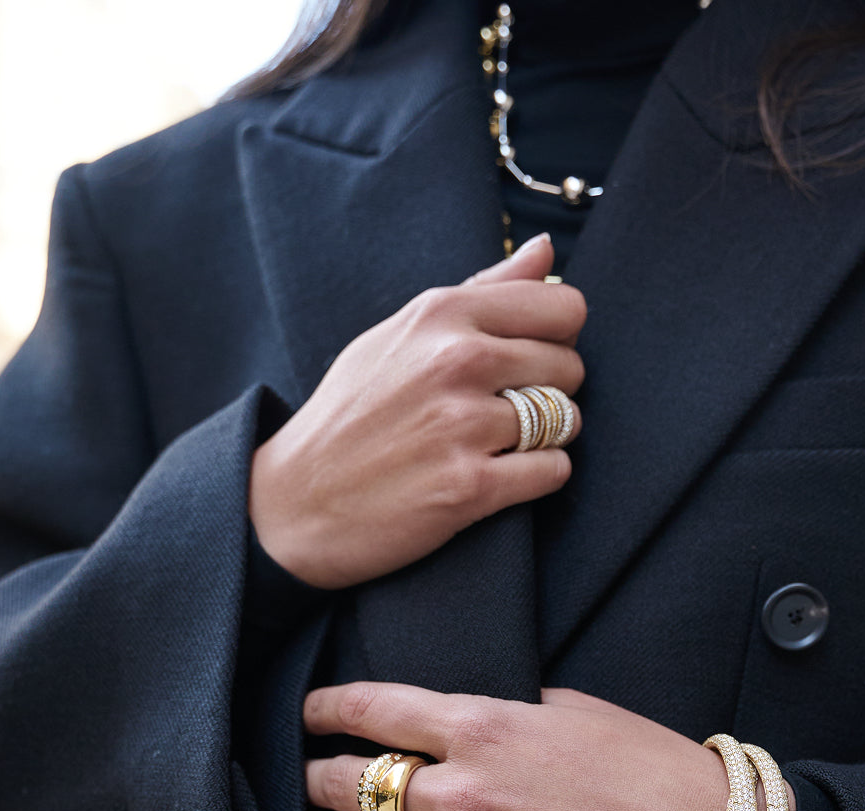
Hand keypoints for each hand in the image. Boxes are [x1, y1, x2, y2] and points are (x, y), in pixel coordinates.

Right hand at [250, 233, 585, 589]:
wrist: (294, 504)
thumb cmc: (350, 417)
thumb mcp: (400, 334)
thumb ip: (481, 291)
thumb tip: (546, 252)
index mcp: (441, 314)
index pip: (562, 306)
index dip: (557, 337)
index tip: (529, 359)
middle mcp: (456, 361)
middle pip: (570, 365)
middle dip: (552, 391)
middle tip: (506, 412)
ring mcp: (463, 425)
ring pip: (566, 420)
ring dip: (546, 438)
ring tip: (499, 446)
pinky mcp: (469, 487)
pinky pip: (554, 471)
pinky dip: (539, 478)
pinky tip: (500, 478)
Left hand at [301, 682, 795, 810]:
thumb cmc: (653, 773)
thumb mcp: (574, 709)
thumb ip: (501, 711)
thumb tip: (450, 721)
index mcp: (488, 728)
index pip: (374, 710)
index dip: (327, 709)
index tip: (312, 712)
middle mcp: (467, 796)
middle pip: (355, 782)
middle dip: (320, 774)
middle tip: (309, 773)